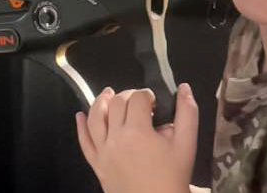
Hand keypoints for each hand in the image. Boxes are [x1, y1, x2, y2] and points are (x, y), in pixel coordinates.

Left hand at [75, 83, 198, 192]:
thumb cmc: (172, 177)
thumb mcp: (187, 144)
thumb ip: (187, 112)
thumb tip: (184, 88)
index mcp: (137, 131)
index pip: (138, 99)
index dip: (147, 94)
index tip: (155, 101)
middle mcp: (116, 138)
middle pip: (116, 104)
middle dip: (128, 95)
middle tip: (139, 100)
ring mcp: (103, 152)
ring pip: (95, 118)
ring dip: (100, 102)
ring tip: (108, 94)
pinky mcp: (97, 164)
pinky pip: (84, 142)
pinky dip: (80, 126)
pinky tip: (80, 115)